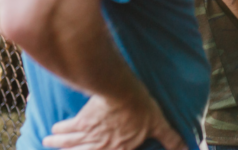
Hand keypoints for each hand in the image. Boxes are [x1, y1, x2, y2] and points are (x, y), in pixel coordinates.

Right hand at [43, 92, 185, 149]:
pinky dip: (60, 130)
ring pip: (70, 143)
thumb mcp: (159, 124)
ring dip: (60, 143)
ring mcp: (89, 135)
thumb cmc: (142, 109)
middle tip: (54, 147)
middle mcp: (100, 147)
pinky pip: (67, 128)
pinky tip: (55, 129)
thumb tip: (188, 149)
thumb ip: (170, 138)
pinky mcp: (81, 121)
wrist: (121, 94)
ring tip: (49, 140)